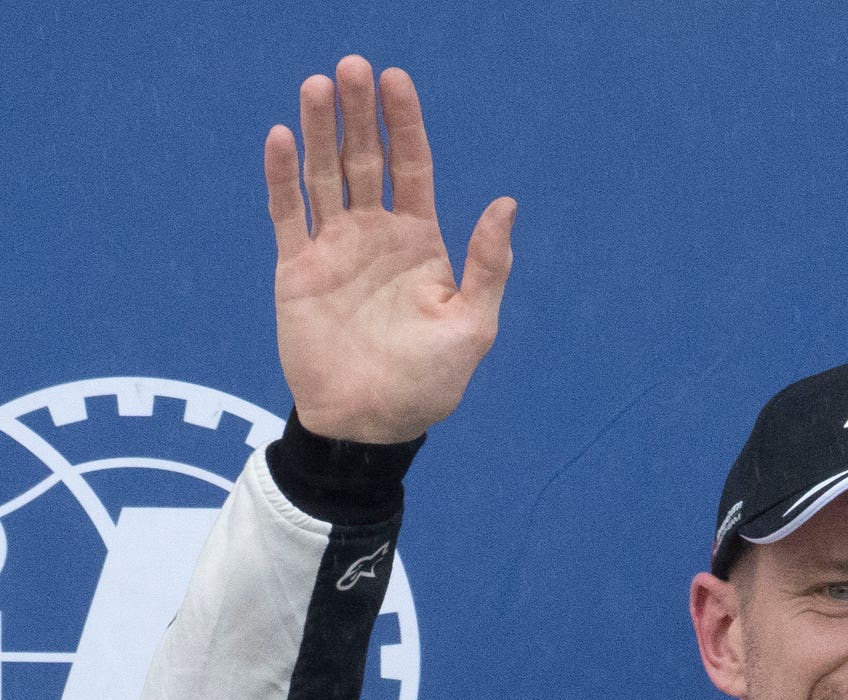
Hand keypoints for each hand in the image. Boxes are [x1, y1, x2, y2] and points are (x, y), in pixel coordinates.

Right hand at [266, 58, 514, 443]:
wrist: (370, 423)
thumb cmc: (429, 382)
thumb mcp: (473, 325)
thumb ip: (487, 265)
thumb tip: (506, 204)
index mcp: (422, 244)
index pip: (413, 168)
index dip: (405, 123)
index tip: (396, 80)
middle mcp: (376, 236)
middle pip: (365, 159)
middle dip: (358, 114)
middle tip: (350, 67)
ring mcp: (334, 248)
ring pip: (324, 175)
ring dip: (317, 131)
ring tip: (316, 85)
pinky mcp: (296, 267)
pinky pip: (287, 213)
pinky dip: (281, 177)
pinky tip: (279, 138)